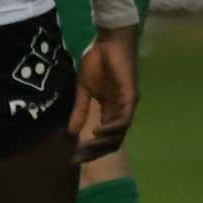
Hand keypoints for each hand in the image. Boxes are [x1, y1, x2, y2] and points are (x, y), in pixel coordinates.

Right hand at [70, 29, 138, 160]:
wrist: (109, 43)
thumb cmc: (97, 62)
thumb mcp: (83, 89)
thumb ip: (80, 109)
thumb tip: (70, 131)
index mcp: (111, 110)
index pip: (104, 137)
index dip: (91, 148)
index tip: (74, 157)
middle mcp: (121, 112)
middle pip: (112, 140)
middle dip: (96, 151)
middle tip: (79, 159)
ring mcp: (127, 105)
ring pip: (119, 133)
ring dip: (103, 143)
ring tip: (86, 148)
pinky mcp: (131, 97)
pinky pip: (124, 119)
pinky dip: (112, 128)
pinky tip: (97, 131)